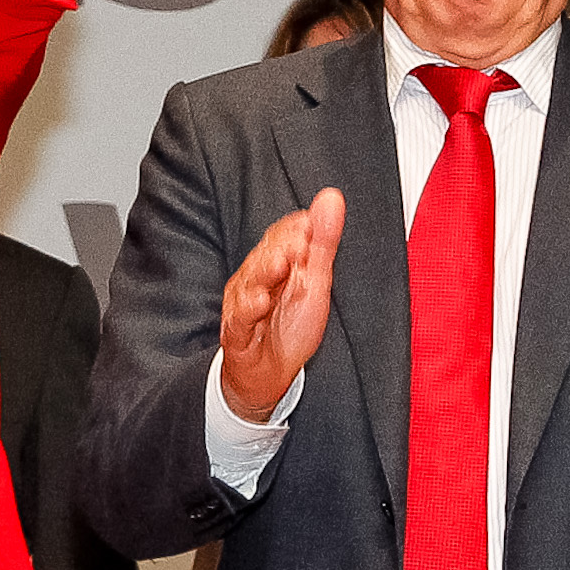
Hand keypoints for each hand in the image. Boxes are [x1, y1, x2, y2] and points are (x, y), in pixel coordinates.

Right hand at [217, 188, 340, 422]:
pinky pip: (240, 318)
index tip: (311, 224)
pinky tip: (260, 302)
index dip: (295, 229)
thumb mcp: (315, 280)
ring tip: (280, 265)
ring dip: (265, 272)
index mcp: (274, 261)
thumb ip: (323, 240)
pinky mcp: (237, 332)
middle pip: (266, 254)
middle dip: (283, 247)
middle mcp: (255, 277)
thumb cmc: (290, 323)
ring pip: (251, 282)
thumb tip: (332, 197)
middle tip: (302, 243)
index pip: (281, 235)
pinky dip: (249, 309)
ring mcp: (244, 303)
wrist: (268, 372)